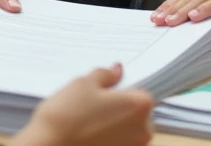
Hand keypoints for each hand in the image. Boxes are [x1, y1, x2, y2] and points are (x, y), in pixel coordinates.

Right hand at [11, 64, 153, 145]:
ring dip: (112, 124)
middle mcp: (143, 130)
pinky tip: (86, 134)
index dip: (120, 89)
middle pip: (136, 113)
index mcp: (140, 105)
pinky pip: (117, 143)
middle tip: (92, 105)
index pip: (140, 91)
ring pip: (126, 130)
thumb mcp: (83, 83)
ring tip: (86, 120)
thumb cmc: (67, 117)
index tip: (105, 91)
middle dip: (118, 108)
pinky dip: (105, 138)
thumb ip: (105, 75)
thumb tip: (116, 71)